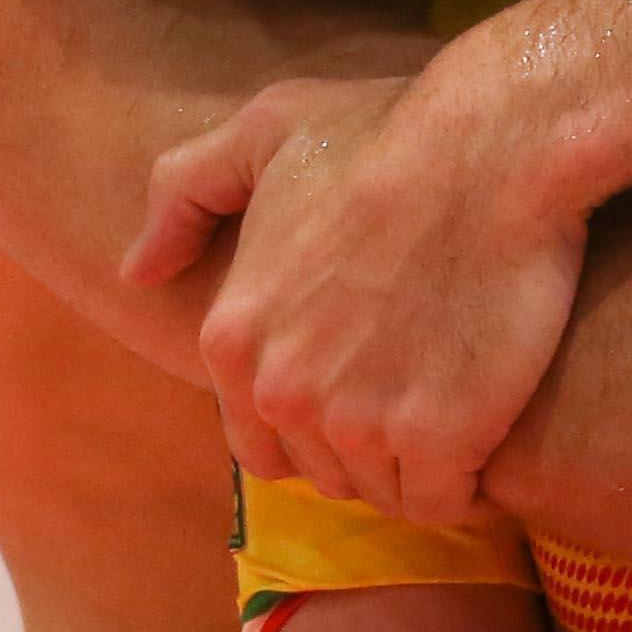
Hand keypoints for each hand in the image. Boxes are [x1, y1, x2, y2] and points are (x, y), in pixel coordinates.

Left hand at [125, 63, 592, 523]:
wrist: (493, 149)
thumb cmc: (385, 132)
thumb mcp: (261, 130)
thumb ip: (183, 193)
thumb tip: (138, 270)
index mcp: (233, 337)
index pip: (258, 441)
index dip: (314, 421)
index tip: (364, 384)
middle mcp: (282, 391)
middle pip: (324, 471)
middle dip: (366, 446)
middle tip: (418, 390)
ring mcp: (359, 422)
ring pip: (385, 492)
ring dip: (418, 468)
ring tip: (458, 413)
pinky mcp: (438, 437)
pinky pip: (447, 500)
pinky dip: (469, 482)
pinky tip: (489, 436)